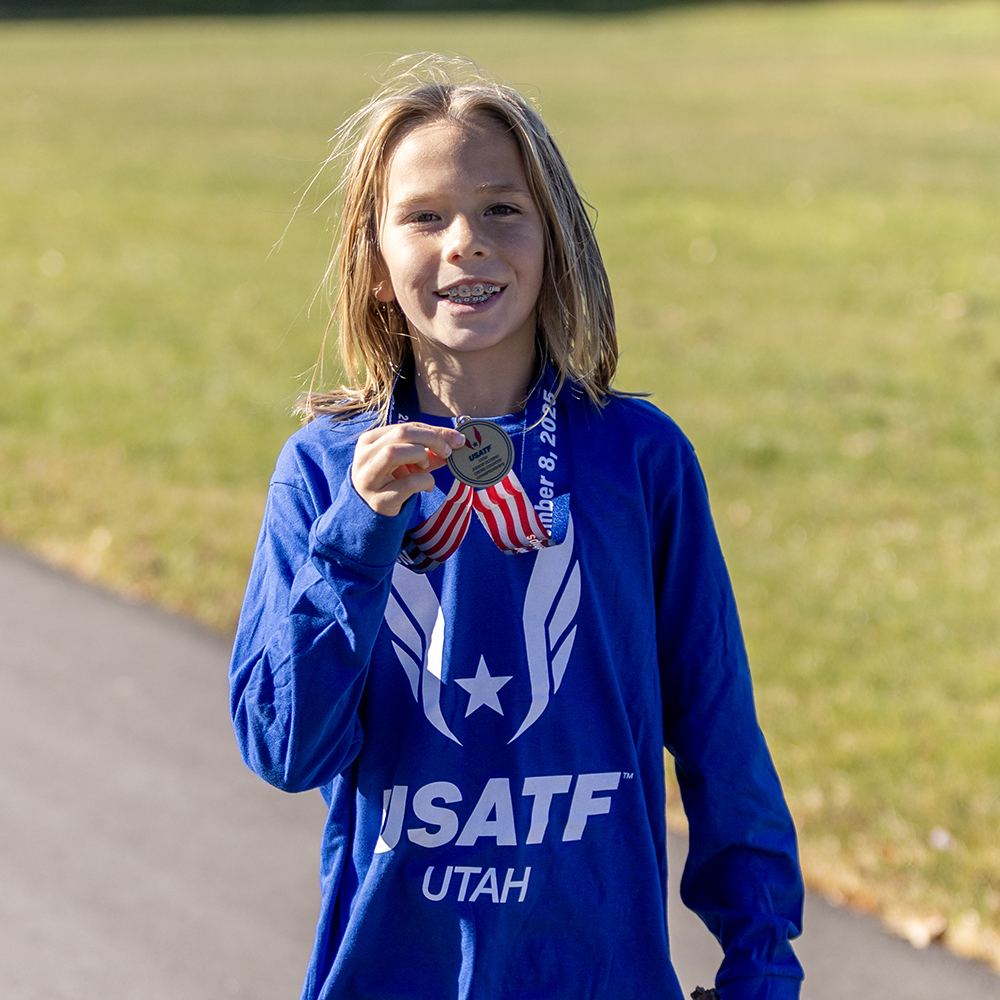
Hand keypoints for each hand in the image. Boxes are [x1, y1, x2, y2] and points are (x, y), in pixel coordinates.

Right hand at [351, 422, 466, 516]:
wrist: (371, 514)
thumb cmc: (392, 482)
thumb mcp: (409, 463)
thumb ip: (429, 451)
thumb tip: (455, 441)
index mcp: (370, 440)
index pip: (406, 426)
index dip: (435, 430)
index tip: (456, 439)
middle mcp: (365, 456)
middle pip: (401, 433)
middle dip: (431, 439)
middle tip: (448, 452)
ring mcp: (369, 478)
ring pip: (394, 452)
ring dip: (420, 456)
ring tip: (426, 467)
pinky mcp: (379, 500)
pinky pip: (408, 483)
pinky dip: (425, 481)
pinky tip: (428, 486)